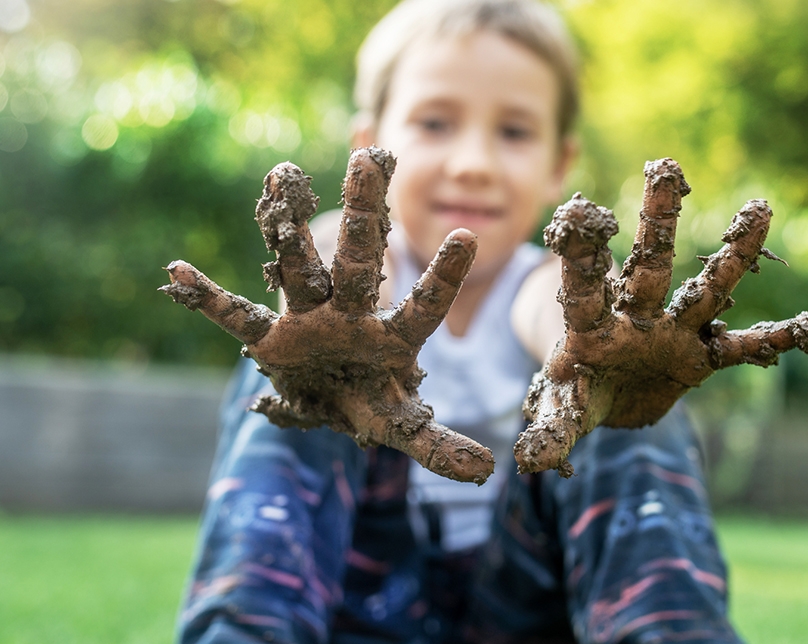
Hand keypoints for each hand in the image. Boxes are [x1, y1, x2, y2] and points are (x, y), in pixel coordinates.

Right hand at [161, 147, 494, 483]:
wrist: (327, 399)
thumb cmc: (372, 401)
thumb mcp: (401, 424)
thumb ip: (437, 443)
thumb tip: (486, 470)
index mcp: (392, 336)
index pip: (424, 306)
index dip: (444, 278)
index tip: (466, 237)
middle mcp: (351, 314)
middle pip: (358, 262)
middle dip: (362, 216)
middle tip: (366, 160)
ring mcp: (310, 318)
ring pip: (300, 266)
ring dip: (287, 226)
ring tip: (282, 174)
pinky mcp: (272, 337)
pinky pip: (237, 317)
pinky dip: (208, 300)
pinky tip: (177, 273)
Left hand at [516, 158, 807, 475]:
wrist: (607, 400)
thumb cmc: (575, 393)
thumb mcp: (562, 410)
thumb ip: (551, 429)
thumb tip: (531, 460)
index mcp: (592, 327)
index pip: (584, 285)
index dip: (582, 253)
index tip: (576, 212)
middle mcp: (636, 318)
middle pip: (649, 265)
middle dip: (658, 220)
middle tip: (666, 166)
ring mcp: (672, 333)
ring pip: (705, 289)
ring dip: (732, 256)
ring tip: (759, 208)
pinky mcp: (699, 357)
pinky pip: (741, 348)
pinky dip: (772, 342)